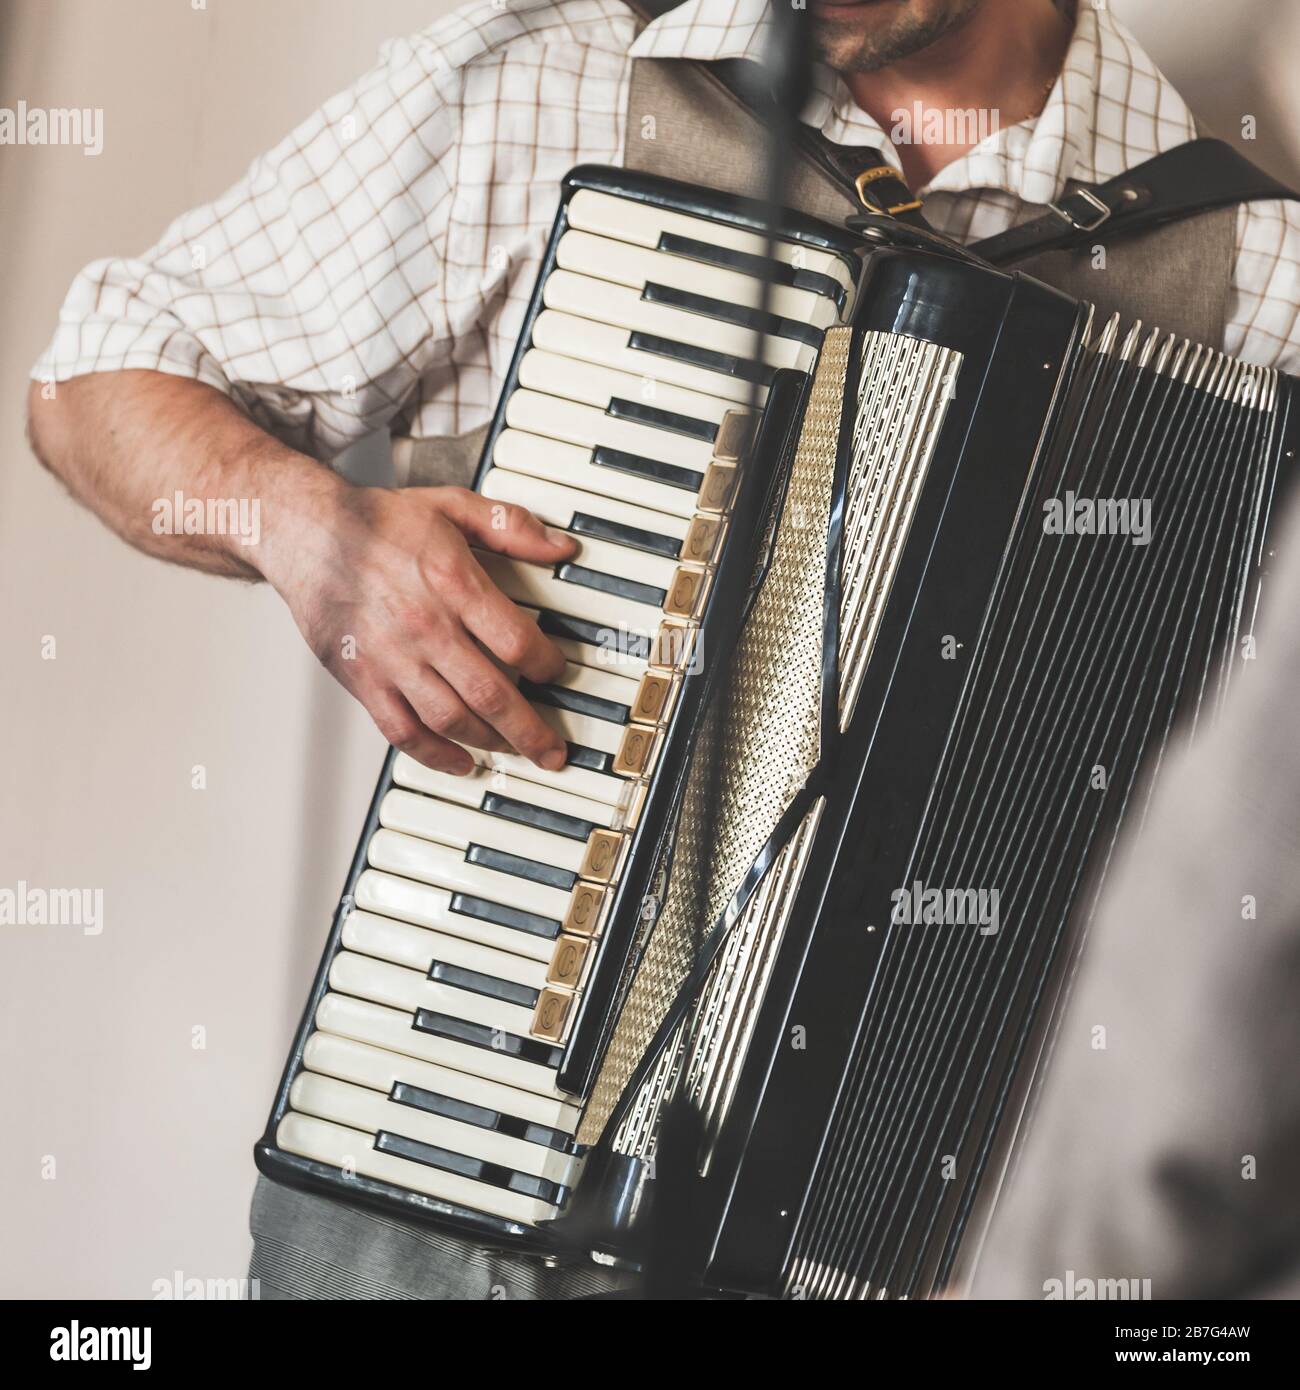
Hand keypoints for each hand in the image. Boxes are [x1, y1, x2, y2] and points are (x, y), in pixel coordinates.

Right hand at [262, 476, 575, 774]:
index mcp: (452, 583)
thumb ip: (511, 527)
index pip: (517, 641)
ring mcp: (392, 658)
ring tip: (514, 752)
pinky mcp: (362, 679)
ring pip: (451, 719)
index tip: (555, 672)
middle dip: (531, 731)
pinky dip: (434, 755)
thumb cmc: (377, 522)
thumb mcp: (452, 506)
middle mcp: (425, 627)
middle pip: (492, 694)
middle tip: (553, 751)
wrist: (306, 532)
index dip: (547, 665)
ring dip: (490, 744)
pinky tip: (459, 761)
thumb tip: (560, 547)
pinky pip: (402, 731)